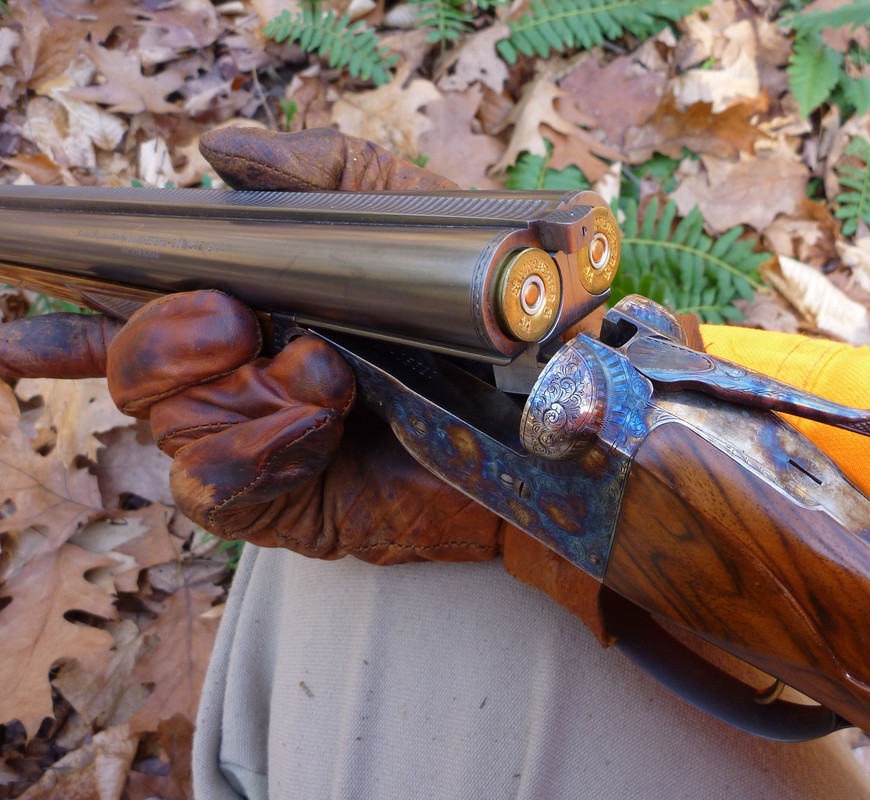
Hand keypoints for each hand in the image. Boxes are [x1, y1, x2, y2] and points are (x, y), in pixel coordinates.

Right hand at [0, 128, 503, 564]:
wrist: (548, 414)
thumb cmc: (488, 313)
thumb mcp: (409, 218)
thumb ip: (319, 175)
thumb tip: (214, 153)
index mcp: (260, 308)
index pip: (137, 307)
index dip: (66, 312)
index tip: (19, 297)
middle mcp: (241, 376)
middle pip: (127, 362)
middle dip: (168, 337)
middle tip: (240, 321)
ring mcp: (254, 442)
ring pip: (163, 420)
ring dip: (239, 391)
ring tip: (326, 375)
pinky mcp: (280, 501)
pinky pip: (211, 481)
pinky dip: (255, 444)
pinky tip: (314, 425)